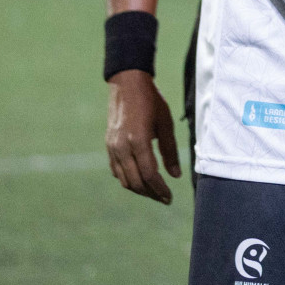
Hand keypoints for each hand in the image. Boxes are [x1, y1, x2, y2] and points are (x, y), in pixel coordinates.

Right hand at [105, 70, 181, 204]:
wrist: (127, 85)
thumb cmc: (151, 102)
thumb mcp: (166, 124)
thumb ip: (170, 150)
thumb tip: (175, 175)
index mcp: (138, 140)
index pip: (149, 174)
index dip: (160, 188)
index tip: (169, 197)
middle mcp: (122, 147)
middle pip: (135, 181)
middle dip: (151, 193)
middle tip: (164, 198)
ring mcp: (112, 147)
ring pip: (124, 179)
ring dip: (139, 189)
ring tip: (154, 191)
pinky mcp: (109, 145)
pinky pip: (116, 170)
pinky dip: (128, 179)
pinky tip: (140, 179)